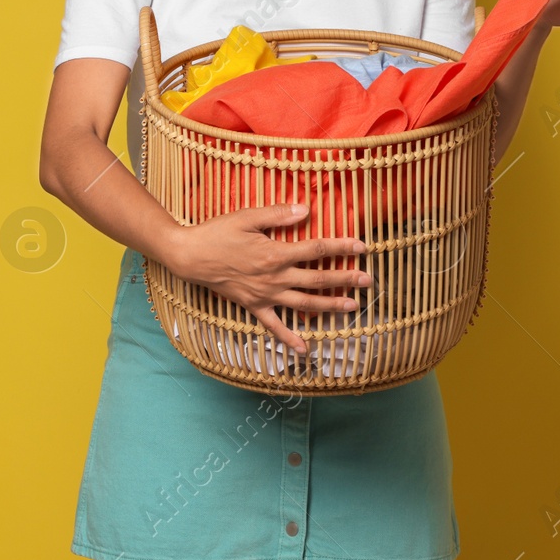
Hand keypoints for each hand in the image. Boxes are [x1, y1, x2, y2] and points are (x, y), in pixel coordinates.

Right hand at [162, 202, 372, 355]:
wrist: (191, 256)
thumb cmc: (218, 232)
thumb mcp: (247, 216)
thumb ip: (278, 214)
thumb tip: (306, 210)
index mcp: (275, 253)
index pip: (316, 250)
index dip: (341, 247)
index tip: (362, 246)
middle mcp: (274, 277)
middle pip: (317, 279)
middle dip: (345, 279)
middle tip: (368, 281)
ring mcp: (265, 295)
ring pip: (304, 304)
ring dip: (329, 306)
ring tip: (352, 308)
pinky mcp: (254, 306)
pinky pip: (275, 326)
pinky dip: (290, 338)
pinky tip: (306, 349)